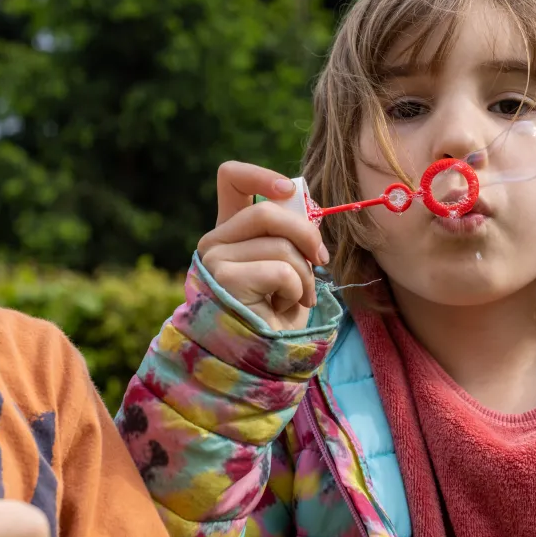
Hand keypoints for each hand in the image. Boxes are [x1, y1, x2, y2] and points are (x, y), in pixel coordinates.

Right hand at [196, 161, 329, 331]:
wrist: (260, 360)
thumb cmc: (277, 314)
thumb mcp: (286, 266)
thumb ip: (289, 234)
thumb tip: (309, 206)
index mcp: (228, 233)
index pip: (231, 179)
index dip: (261, 176)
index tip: (289, 191)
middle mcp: (214, 242)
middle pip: (267, 212)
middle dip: (306, 235)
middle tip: (321, 262)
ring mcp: (214, 259)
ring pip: (280, 245)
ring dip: (304, 274)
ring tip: (297, 297)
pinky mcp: (224, 278)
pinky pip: (281, 270)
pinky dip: (295, 290)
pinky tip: (284, 307)